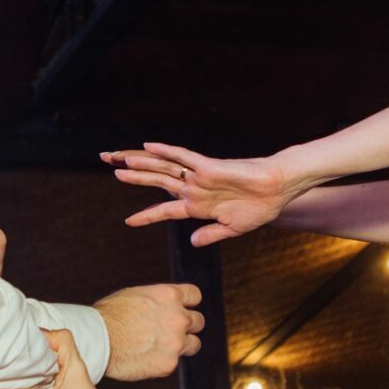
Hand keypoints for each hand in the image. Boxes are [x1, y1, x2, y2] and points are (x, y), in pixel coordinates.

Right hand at [92, 283, 203, 381]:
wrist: (97, 339)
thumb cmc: (109, 316)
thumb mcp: (136, 295)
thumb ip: (158, 301)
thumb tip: (163, 308)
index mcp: (170, 296)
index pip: (195, 296)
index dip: (188, 304)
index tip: (182, 309)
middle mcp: (178, 318)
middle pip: (198, 321)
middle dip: (187, 326)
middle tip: (170, 332)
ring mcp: (176, 342)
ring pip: (193, 344)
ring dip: (182, 345)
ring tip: (161, 347)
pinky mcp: (168, 364)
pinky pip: (173, 362)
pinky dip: (162, 361)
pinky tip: (145, 358)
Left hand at [104, 144, 303, 246]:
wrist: (276, 192)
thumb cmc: (258, 209)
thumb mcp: (231, 228)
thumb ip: (210, 234)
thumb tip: (192, 241)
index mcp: (198, 207)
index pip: (166, 210)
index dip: (147, 215)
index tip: (128, 221)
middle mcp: (194, 190)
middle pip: (157, 182)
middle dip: (134, 178)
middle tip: (111, 171)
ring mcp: (199, 178)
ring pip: (164, 169)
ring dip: (142, 165)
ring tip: (119, 161)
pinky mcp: (209, 168)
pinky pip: (184, 157)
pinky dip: (166, 151)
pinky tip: (149, 146)